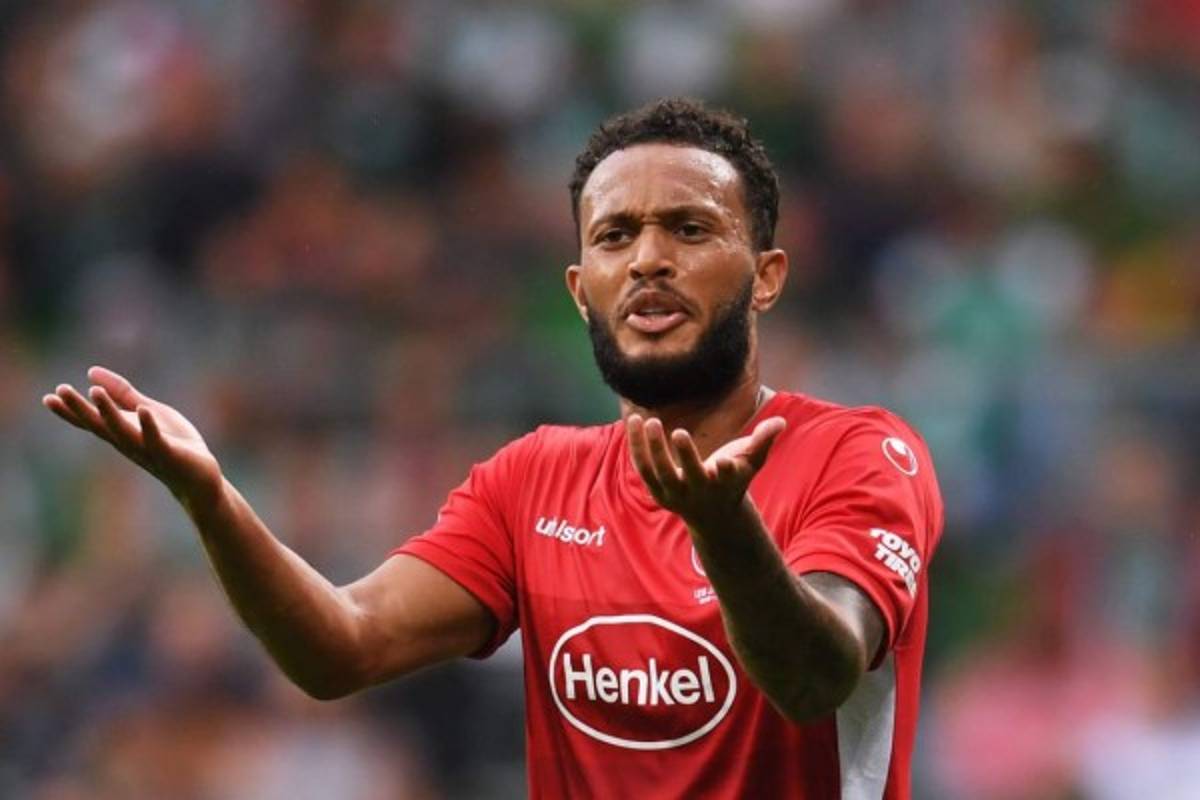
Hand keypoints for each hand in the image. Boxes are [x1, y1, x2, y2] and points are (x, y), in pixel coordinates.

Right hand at [43, 366, 222, 508]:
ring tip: (94, 391)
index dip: (71, 410)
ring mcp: (148, 450)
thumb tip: (91, 372)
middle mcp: (129, 443)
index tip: (49, 397)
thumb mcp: (146, 411)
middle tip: (60, 390)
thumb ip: (122, 393)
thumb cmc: (172, 443)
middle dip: (80, 409)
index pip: (91, 421)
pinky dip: (149, 426)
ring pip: (123, 431)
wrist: (199, 477)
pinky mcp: (169, 454)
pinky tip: (143, 409)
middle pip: (100, 425)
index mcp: (122, 432)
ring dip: (109, 412)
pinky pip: (156, 440)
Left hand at [626, 414, 785, 527]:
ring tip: (648, 421)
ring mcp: (675, 493)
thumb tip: (780, 421)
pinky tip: (633, 421)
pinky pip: (642, 467)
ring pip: (659, 472)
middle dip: (684, 456)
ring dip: (651, 448)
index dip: (725, 471)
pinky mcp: (657, 490)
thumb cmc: (733, 479)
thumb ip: (764, 441)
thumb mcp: (751, 462)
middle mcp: (698, 490)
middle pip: (689, 476)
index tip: (724, 461)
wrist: (713, 515)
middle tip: (679, 431)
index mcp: (723, 483)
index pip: (725, 477)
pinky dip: (636, 446)